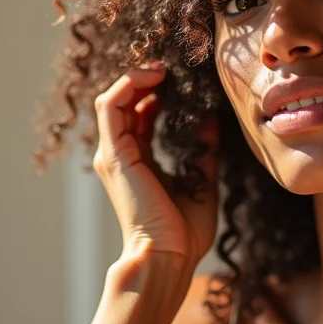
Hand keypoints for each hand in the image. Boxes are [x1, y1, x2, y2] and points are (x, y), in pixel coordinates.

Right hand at [92, 62, 219, 268]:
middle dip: (145, 79)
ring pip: (113, 99)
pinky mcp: (114, 154)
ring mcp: (114, 154)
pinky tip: (154, 76)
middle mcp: (122, 155)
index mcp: (140, 161)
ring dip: (136, 77)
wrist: (168, 257)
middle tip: (172, 67)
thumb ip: (204, 150)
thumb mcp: (202, 180)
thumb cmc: (185, 231)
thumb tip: (211, 120)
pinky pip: (110, 107)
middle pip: (125, 103)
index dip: (157, 92)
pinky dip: (128, 85)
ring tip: (163, 67)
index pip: (140, 115)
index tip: (181, 79)